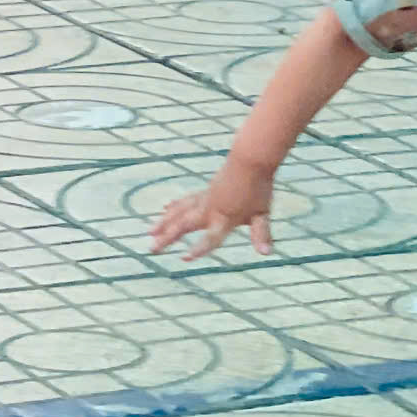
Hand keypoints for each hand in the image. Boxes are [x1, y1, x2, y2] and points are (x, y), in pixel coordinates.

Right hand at [148, 157, 277, 260]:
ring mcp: (205, 199)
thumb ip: (261, 234)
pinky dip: (174, 207)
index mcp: (225, 218)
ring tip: (150, 233)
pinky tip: (165, 208)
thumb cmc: (258, 187)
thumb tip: (266, 252)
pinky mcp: (204, 191)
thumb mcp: (262, 214)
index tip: (185, 257)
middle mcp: (210, 210)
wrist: (250, 159)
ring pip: (179, 212)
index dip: (199, 249)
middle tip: (151, 248)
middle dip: (167, 237)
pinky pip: (185, 201)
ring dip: (163, 223)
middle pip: (184, 225)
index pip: (211, 238)